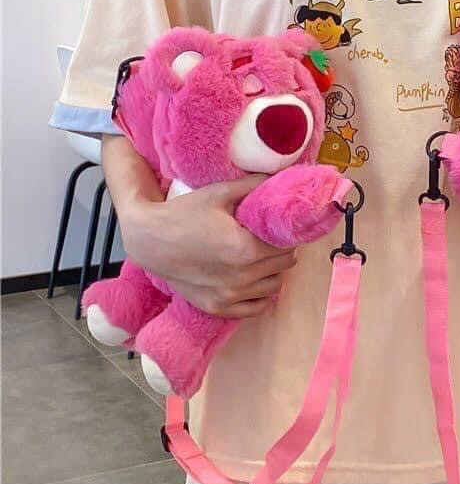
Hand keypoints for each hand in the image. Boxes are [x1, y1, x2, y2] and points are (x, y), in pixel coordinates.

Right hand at [118, 175, 295, 317]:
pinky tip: (253, 279)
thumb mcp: (219, 193)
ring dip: (273, 272)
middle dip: (282, 251)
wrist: (147, 240)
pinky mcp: (217, 307)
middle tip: (271, 239)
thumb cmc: (183, 214)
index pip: (287, 245)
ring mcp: (229, 295)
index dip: (287, 234)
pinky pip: (255, 307)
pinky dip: (259, 294)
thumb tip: (278, 176)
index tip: (280, 228)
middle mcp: (241, 277)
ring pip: (274, 287)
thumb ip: (252, 185)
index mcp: (246, 248)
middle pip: (284, 265)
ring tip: (262, 257)